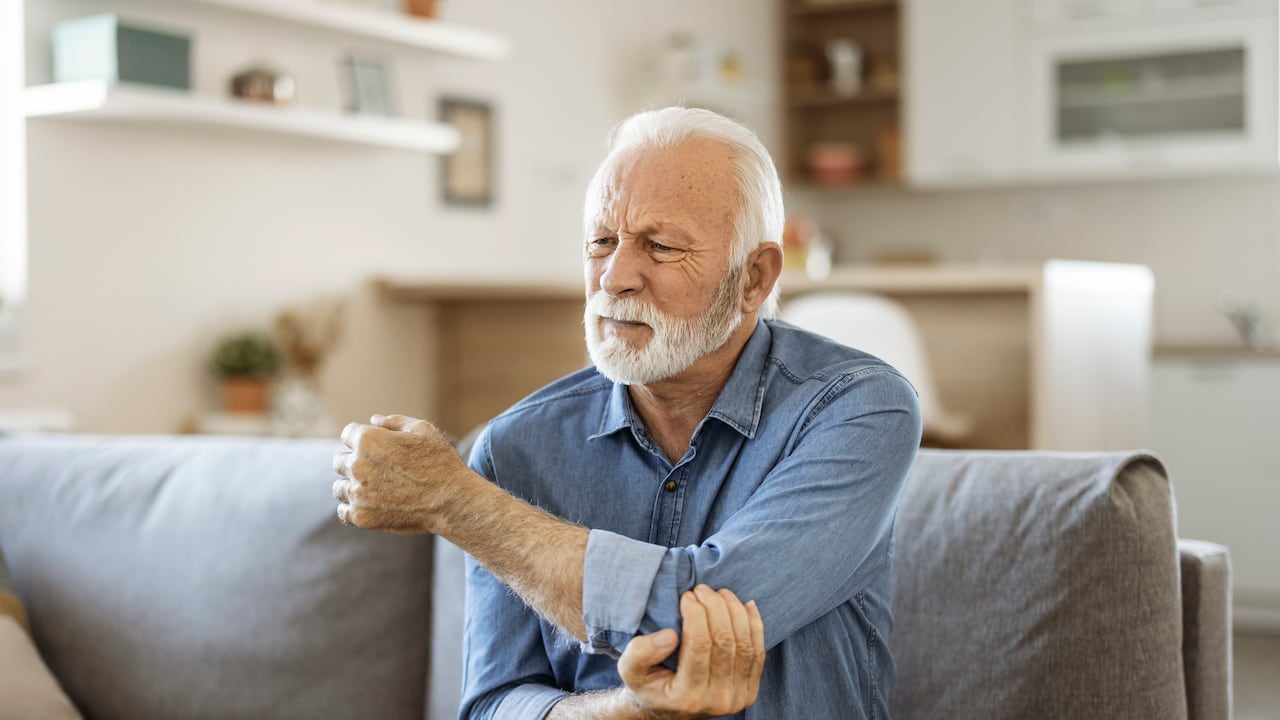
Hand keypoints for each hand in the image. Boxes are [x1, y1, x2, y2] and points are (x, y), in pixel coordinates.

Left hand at [332, 414, 470, 533]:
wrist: (452, 501)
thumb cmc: (440, 462)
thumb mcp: (423, 430)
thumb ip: (394, 422)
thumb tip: (373, 420)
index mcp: (368, 440)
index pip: (348, 434)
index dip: (362, 438)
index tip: (376, 448)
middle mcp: (357, 465)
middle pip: (339, 460)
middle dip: (355, 461)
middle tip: (378, 470)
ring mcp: (358, 493)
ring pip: (339, 487)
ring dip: (352, 486)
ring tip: (375, 489)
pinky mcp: (361, 517)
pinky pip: (343, 511)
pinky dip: (353, 508)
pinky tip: (371, 505)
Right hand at [617, 585, 765, 718]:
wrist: (667, 708)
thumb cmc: (647, 683)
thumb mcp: (629, 670)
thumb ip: (640, 653)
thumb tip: (671, 635)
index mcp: (686, 696)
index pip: (699, 644)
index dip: (696, 613)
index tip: (687, 596)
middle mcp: (717, 700)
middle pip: (725, 641)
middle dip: (715, 607)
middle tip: (702, 589)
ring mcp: (737, 697)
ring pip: (745, 645)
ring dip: (735, 611)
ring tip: (720, 593)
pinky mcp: (749, 691)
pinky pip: (758, 654)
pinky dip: (755, 625)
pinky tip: (745, 605)